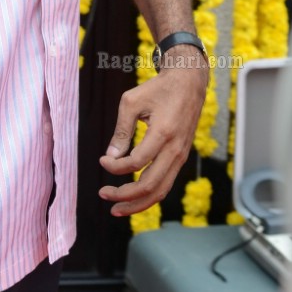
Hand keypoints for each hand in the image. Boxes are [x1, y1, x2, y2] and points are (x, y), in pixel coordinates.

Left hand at [98, 60, 208, 216]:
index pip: (136, 163)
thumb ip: (121, 131)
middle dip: (124, 195)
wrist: (189, 82)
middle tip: (103, 194)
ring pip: (161, 191)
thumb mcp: (131, 102)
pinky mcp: (181, 157)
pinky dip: (149, 195)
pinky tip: (133, 198)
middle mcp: (175, 149)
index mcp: (163, 133)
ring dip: (137, 203)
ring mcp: (181, 155)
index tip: (102, 161)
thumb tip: (111, 157)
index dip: (115, 167)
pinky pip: (166, 183)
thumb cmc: (157, 89)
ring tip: (116, 209)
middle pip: (150, 186)